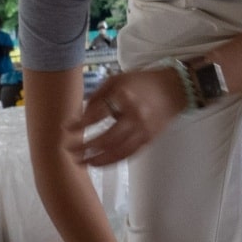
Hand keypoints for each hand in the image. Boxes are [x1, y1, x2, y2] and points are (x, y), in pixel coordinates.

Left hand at [68, 67, 186, 166]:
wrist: (175, 89)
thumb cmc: (141, 82)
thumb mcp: (117, 80)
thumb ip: (98, 96)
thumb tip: (82, 115)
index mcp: (124, 96)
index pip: (97, 114)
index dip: (80, 123)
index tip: (66, 128)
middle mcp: (135, 115)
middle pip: (106, 138)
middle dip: (85, 146)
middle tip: (68, 149)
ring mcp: (143, 130)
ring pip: (118, 151)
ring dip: (97, 159)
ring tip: (81, 162)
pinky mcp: (149, 139)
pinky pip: (128, 154)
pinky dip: (112, 161)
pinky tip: (98, 162)